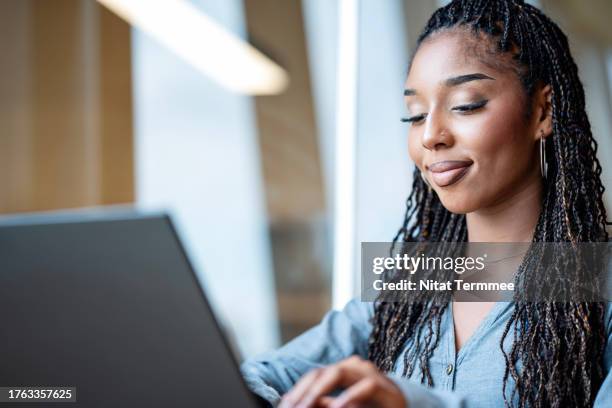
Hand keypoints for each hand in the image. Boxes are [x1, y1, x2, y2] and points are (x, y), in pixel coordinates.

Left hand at [277, 356, 406, 407]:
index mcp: (343, 370)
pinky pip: (366, 386)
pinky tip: (337, 407)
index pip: (314, 375)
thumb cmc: (373, 407)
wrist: (408, 407)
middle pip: (322, 372)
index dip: (298, 389)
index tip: (285, 404)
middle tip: (292, 407)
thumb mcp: (346, 406)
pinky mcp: (386, 386)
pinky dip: (349, 397)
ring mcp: (370, 373)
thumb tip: (301, 404)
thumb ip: (327, 404)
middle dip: (304, 390)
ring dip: (319, 391)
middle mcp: (354, 367)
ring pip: (339, 372)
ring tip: (307, 406)